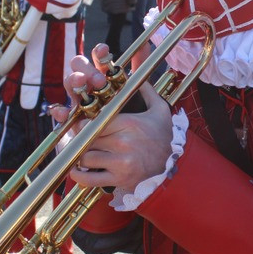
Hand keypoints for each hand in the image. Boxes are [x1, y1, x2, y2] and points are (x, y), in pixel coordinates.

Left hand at [51, 44, 173, 191]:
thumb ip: (146, 91)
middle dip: (82, 138)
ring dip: (81, 156)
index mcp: (129, 123)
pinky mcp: (118, 178)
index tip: (82, 124)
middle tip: (80, 138)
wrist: (173, 167)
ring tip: (83, 153)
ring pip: (86, 157)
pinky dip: (79, 176)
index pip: (95, 120)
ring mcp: (121, 162)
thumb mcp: (159, 111)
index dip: (84, 123)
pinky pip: (90, 178)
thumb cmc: (163, 138)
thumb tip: (138, 74)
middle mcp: (123, 142)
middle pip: (88, 137)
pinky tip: (78, 170)